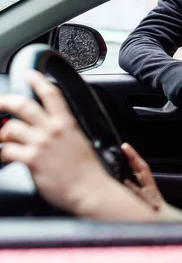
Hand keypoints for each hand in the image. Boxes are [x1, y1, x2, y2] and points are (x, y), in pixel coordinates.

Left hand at [0, 71, 156, 220]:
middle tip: (0, 103)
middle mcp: (52, 130)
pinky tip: (5, 157)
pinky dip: (3, 153)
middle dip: (6, 101)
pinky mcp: (31, 160)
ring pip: (10, 128)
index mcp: (66, 124)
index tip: (30, 75)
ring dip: (3, 134)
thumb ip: (65, 132)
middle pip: (23, 105)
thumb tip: (55, 128)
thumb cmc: (88, 170)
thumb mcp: (81, 142)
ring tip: (4, 140)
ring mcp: (40, 144)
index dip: (38, 81)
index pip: (51, 94)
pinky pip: (6, 151)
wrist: (90, 189)